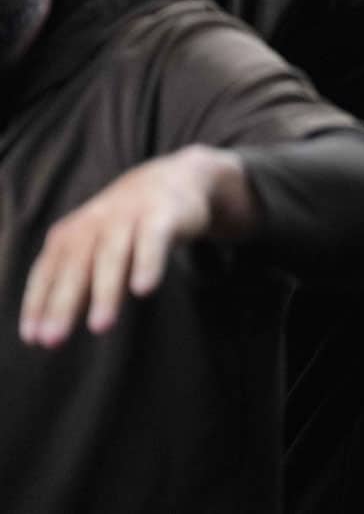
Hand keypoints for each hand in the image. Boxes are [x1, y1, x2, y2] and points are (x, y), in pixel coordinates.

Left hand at [18, 147, 253, 347]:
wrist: (175, 178)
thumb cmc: (127, 224)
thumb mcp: (95, 245)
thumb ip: (76, 278)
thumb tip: (50, 325)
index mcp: (71, 234)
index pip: (47, 271)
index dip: (37, 303)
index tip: (32, 338)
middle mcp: (94, 224)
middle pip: (75, 266)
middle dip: (62, 304)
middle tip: (53, 340)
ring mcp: (128, 217)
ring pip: (112, 256)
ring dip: (105, 292)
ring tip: (100, 327)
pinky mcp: (162, 215)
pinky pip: (153, 241)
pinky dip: (147, 263)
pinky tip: (143, 290)